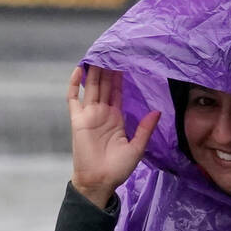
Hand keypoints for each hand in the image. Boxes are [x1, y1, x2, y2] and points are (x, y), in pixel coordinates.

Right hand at [67, 65, 159, 208]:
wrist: (99, 181)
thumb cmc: (118, 168)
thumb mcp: (137, 147)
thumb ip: (145, 128)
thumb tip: (157, 111)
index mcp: (116, 118)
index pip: (118, 92)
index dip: (120, 77)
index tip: (125, 61)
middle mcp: (102, 113)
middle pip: (105, 85)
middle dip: (107, 69)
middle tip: (112, 50)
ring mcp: (89, 115)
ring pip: (91, 87)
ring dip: (94, 72)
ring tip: (98, 54)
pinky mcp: (77, 120)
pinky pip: (73, 99)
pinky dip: (73, 84)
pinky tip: (78, 70)